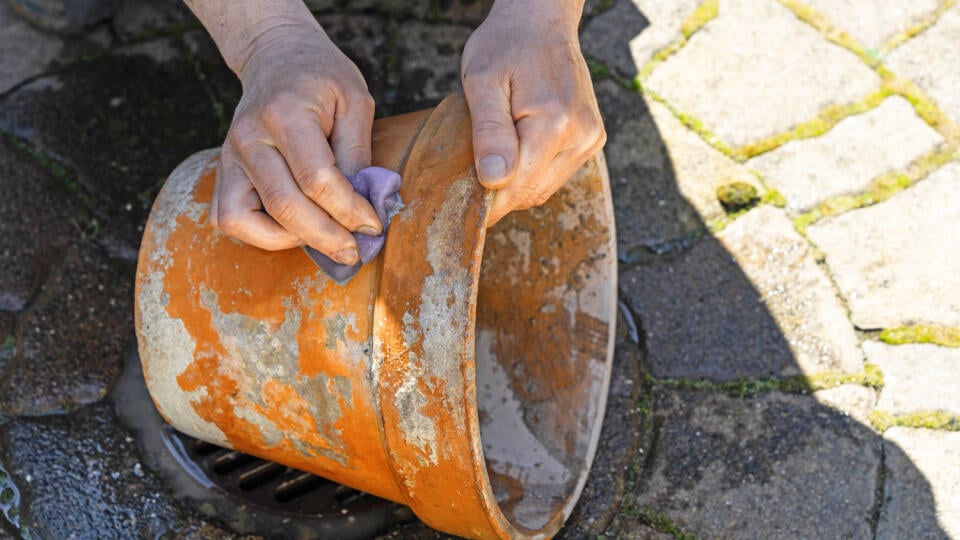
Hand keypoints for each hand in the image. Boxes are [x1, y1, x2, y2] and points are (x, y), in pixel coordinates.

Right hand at [210, 26, 381, 264]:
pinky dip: (258, 233)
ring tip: (321, 234)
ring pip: (244, 221)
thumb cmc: (322, 78)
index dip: (349, 211)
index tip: (374, 226)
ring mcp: (228, 156)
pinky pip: (227, 218)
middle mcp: (248, 137)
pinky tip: (292, 227)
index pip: (317, 180)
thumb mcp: (355, 101)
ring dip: (287, 239)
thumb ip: (358, 154)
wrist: (277, 57)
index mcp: (285, 113)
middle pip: (284, 207)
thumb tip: (366, 206)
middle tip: (354, 251)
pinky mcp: (221, 171)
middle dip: (325, 237)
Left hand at [461, 0, 605, 225]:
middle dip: (500, 193)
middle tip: (469, 176)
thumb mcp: (482, 81)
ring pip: (545, 189)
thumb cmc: (506, 45)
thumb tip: (494, 180)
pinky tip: (516, 150)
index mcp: (555, 124)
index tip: (460, 204)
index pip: (518, 188)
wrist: (542, 22)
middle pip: (533, 193)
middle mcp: (581, 136)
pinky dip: (532, 173)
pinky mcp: (591, 139)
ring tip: (493, 156)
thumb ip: (489, 132)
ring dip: (516, 184)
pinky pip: (556, 174)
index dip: (487, 202)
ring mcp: (590, 139)